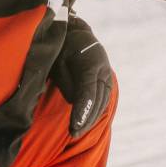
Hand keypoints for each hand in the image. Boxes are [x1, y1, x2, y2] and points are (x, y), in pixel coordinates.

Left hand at [50, 16, 113, 136]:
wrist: (76, 32)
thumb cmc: (61, 45)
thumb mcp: (58, 59)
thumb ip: (66, 80)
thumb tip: (72, 101)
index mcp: (91, 63)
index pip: (88, 93)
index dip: (82, 112)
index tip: (74, 127)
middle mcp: (103, 70)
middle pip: (97, 101)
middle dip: (86, 119)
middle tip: (73, 134)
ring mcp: (107, 75)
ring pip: (102, 102)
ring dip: (91, 117)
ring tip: (77, 131)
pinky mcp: (106, 80)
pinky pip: (102, 99)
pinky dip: (95, 111)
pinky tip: (85, 121)